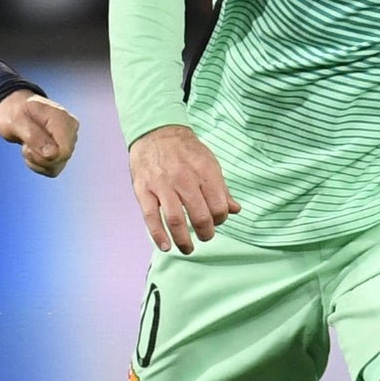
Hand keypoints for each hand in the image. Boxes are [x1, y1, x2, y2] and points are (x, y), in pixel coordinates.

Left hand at [0, 89, 76, 177]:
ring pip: (56, 167)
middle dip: (37, 156)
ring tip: (28, 144)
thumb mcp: (16, 121)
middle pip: (60, 159)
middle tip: (25, 142)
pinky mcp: (62, 152)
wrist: (15, 110)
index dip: (45, 155)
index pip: (64, 151)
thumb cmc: (15, 112)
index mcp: (62, 119)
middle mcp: (71, 131)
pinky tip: (32, 150)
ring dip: (36, 160)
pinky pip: (52, 169)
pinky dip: (38, 164)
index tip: (28, 145)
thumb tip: (52, 154)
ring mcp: (68, 142)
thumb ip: (34, 136)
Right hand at [128, 124, 238, 253]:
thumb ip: (222, 189)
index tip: (216, 222)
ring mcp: (162, 185)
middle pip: (200, 216)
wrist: (156, 131)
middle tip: (205, 237)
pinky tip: (166, 246)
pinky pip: (151, 216)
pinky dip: (158, 235)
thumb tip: (235, 210)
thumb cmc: (185, 150)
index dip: (221, 219)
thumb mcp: (209, 163)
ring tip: (188, 248)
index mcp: (204, 172)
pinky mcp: (144, 189)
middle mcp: (184, 179)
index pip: (219, 206)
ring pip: (176, 220)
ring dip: (184, 240)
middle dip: (206, 233)